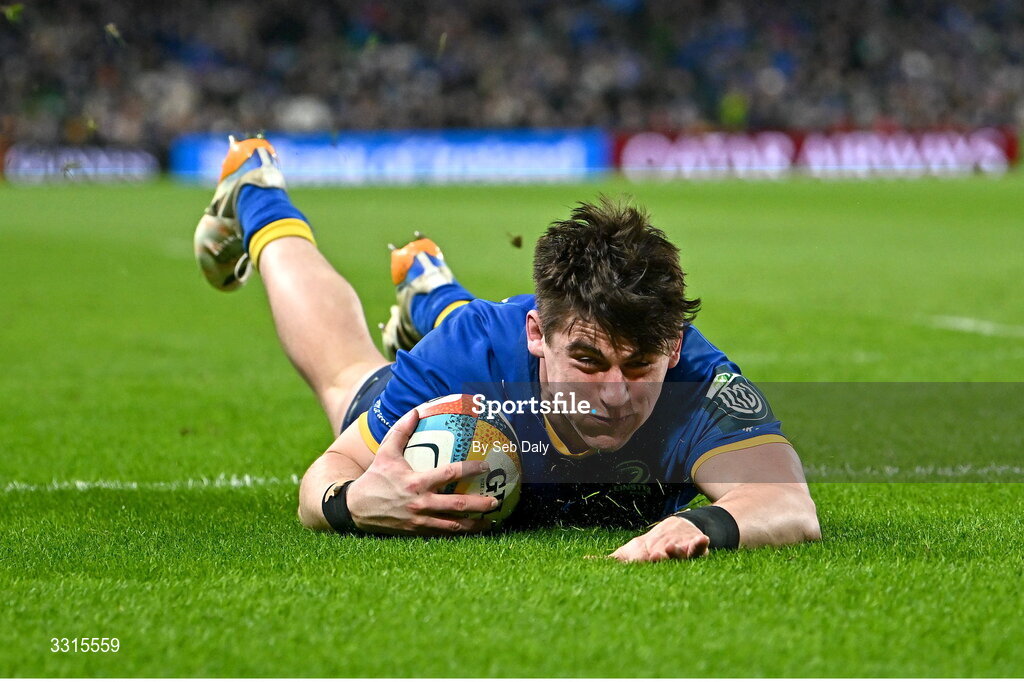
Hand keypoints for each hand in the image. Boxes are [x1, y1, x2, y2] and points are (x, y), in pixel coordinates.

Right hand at [346, 409, 498, 534]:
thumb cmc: (374, 478)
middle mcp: (420, 503)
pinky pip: (443, 534)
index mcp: (416, 482)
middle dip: (479, 503)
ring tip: (491, 522)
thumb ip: (401, 431)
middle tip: (496, 499)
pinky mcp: (417, 532)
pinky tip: (472, 530)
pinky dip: (459, 533)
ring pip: (453, 525)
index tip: (486, 466)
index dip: (469, 469)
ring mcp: (420, 520)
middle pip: (457, 505)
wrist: (355, 509)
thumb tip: (415, 410)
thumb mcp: (385, 452)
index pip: (449, 474)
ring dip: (474, 524)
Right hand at [608, 516, 710, 562]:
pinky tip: (703, 540)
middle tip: (658, 555)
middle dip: (663, 558)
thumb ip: (613, 560)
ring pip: (682, 556)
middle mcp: (668, 564)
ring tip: (671, 548)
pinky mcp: (697, 549)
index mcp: (652, 567)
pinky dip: (701, 545)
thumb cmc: (649, 548)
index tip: (647, 557)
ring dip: (679, 552)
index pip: (649, 565)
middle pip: (666, 562)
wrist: (677, 534)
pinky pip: (700, 548)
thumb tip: (585, 561)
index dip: (649, 561)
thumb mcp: (630, 553)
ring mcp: (684, 557)